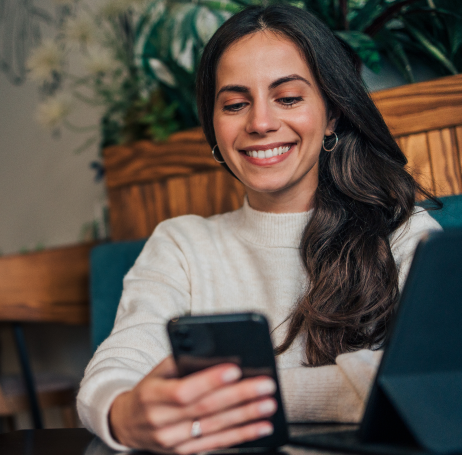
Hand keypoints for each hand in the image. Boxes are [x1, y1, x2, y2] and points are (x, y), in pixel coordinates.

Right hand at [109, 356, 276, 453]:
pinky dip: (241, 436)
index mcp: (152, 396)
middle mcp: (161, 422)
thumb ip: (183, 362)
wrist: (127, 423)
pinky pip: (216, 444)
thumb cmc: (148, 390)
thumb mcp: (157, 371)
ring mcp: (172, 441)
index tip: (234, 369)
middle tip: (265, 385)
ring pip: (215, 428)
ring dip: (245, 417)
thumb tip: (217, 354)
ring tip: (268, 405)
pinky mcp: (183, 452)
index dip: (209, 381)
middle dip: (239, 396)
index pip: (183, 390)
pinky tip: (260, 427)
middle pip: (205, 409)